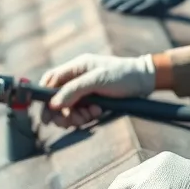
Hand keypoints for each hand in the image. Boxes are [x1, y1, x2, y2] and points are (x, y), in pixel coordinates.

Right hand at [38, 53, 155, 127]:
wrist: (145, 81)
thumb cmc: (123, 76)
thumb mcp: (98, 81)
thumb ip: (75, 90)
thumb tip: (53, 104)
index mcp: (76, 67)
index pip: (50, 80)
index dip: (44, 97)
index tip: (46, 115)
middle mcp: (78, 77)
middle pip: (57, 98)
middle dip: (62, 112)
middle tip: (72, 121)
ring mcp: (85, 89)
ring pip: (68, 108)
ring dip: (76, 116)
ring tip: (92, 114)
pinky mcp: (93, 99)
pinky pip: (81, 112)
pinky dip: (86, 116)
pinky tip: (98, 112)